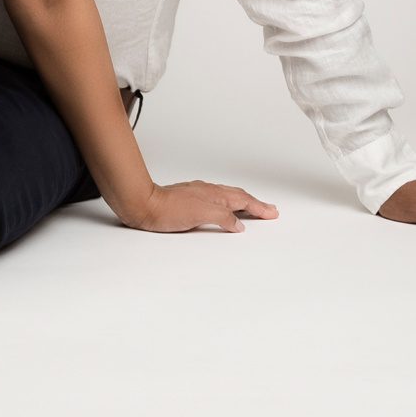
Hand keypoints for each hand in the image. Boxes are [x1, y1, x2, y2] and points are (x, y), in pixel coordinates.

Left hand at [117, 180, 278, 233]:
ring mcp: (198, 195)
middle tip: (269, 210)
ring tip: (252, 208)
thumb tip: (239, 224)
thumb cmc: (167, 210)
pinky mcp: (189, 201)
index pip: (243, 201)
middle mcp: (208, 192)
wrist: (143, 205)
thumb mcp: (201, 214)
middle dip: (255, 204)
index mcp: (215, 195)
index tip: (272, 213)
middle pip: (238, 197)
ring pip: (227, 197)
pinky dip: (227, 205)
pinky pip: (216, 201)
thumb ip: (223, 217)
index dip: (259, 208)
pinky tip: (223, 209)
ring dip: (243, 203)